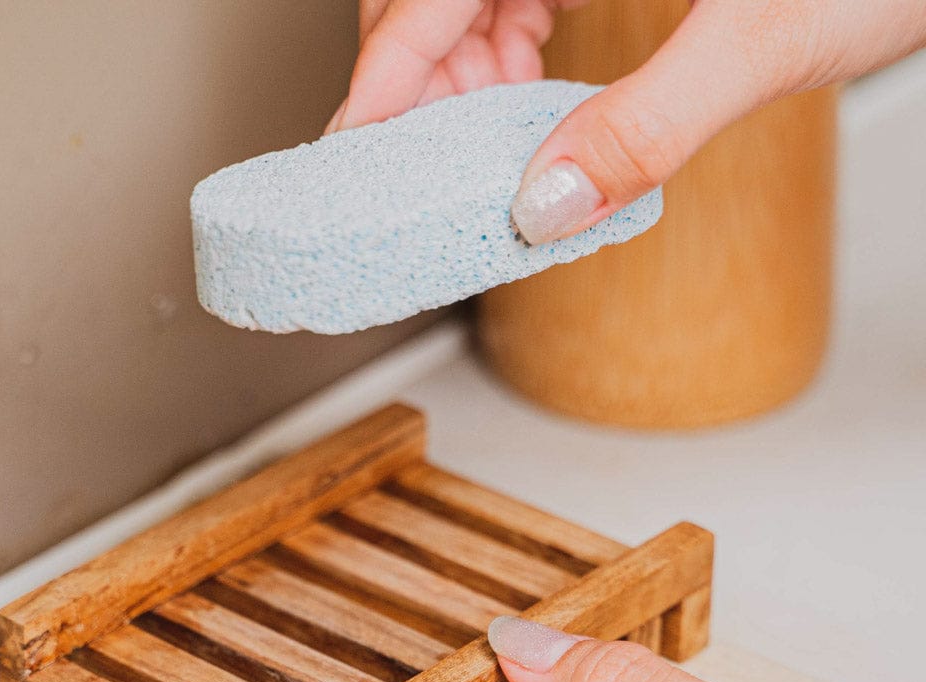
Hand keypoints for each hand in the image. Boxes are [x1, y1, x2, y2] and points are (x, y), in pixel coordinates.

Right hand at [330, 1, 925, 243]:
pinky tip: (523, 89)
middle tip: (425, 160)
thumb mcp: (763, 39)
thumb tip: (548, 204)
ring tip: (480, 136)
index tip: (355, 147)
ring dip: (462, 67)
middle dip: (421, 74)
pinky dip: (506, 45)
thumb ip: (646, 125)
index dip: (388, 69)